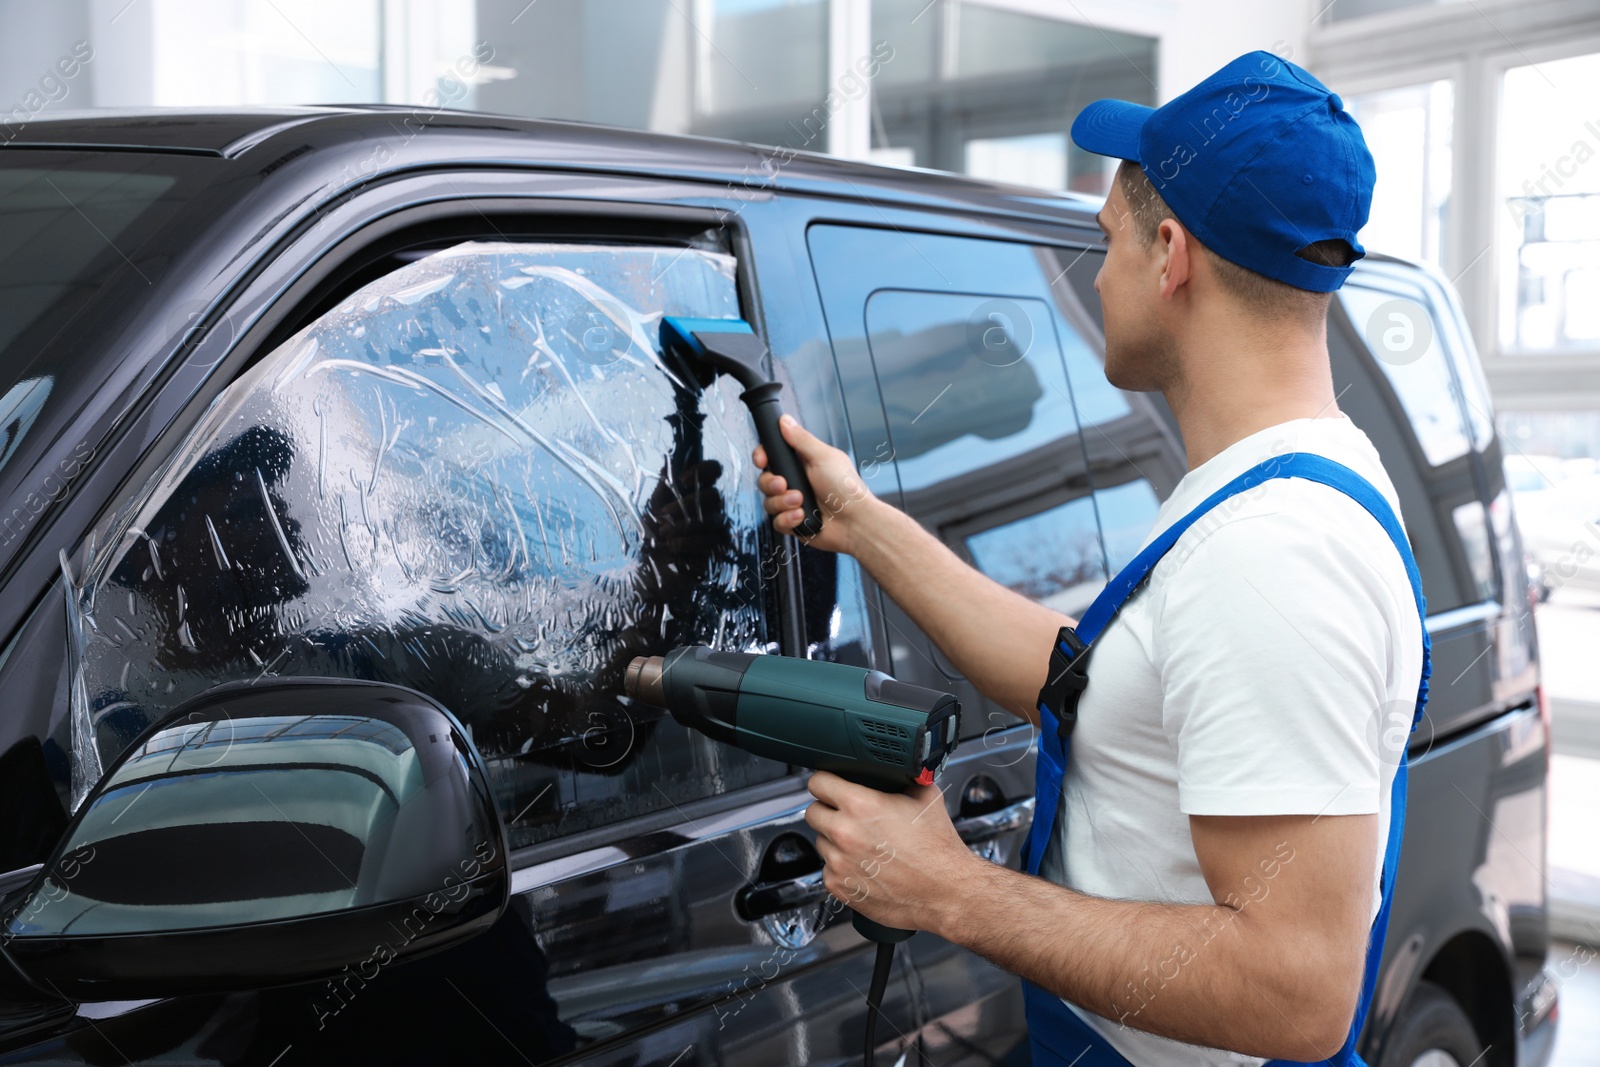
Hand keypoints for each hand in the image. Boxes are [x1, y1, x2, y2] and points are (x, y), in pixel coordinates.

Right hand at [753, 414, 879, 554]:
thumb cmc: (847, 489)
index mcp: (803, 463)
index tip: (762, 460)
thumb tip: (785, 421)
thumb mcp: (823, 457)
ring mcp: (794, 504)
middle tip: (784, 484)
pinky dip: (788, 520)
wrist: (855, 522)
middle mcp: (797, 483)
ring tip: (800, 502)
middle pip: (765, 480)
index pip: (772, 456)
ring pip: (769, 503)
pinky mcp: (794, 523)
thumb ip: (801, 439)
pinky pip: (777, 522)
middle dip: (771, 484)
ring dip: (782, 502)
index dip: (762, 457)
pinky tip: (802, 516)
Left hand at [804, 770, 975, 936]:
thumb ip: (901, 780)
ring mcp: (839, 862)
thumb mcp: (925, 798)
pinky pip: (828, 869)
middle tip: (844, 816)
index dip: (825, 782)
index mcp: (861, 805)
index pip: (818, 783)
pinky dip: (841, 867)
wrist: (946, 892)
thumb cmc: (937, 850)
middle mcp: (844, 833)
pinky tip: (864, 866)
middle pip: (812, 812)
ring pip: (820, 842)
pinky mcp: (840, 887)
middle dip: (827, 810)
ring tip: (862, 845)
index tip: (829, 786)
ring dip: (834, 841)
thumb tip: (894, 774)